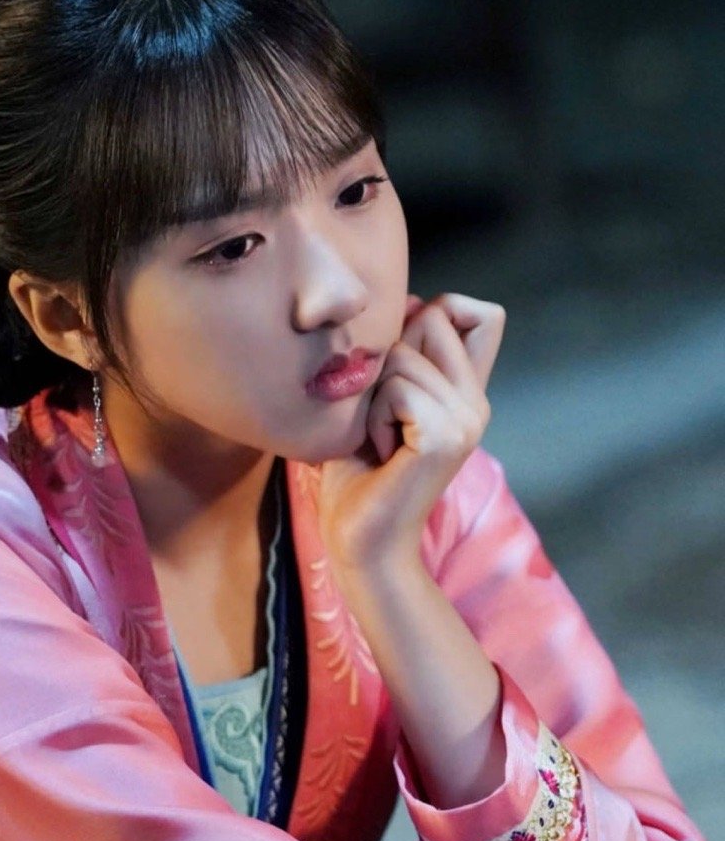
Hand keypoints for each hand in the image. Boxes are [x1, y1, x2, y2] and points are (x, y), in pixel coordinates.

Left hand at [317, 292, 504, 574]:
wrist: (360, 540)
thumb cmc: (357, 472)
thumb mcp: (376, 399)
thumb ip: (401, 356)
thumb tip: (409, 300)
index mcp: (467, 392)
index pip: (483, 314)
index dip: (438, 312)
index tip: (401, 360)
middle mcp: (477, 402)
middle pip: (434, 316)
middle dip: (389, 357)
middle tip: (383, 416)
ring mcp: (468, 418)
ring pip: (403, 353)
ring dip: (373, 395)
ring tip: (379, 439)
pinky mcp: (447, 434)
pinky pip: (395, 388)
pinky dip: (373, 417)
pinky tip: (380, 452)